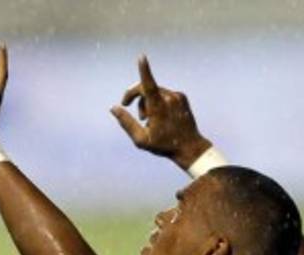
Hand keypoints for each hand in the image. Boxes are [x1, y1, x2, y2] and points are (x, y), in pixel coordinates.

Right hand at [111, 55, 212, 170]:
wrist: (190, 147)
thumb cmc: (164, 145)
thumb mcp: (141, 139)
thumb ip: (126, 122)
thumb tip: (113, 108)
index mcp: (159, 108)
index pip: (149, 85)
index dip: (144, 70)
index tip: (142, 57)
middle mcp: (169, 99)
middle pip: (145, 88)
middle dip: (135, 97)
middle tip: (126, 105)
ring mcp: (177, 97)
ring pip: (155, 91)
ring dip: (147, 102)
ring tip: (148, 119)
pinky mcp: (182, 97)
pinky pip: (165, 94)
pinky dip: (158, 102)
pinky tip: (161, 117)